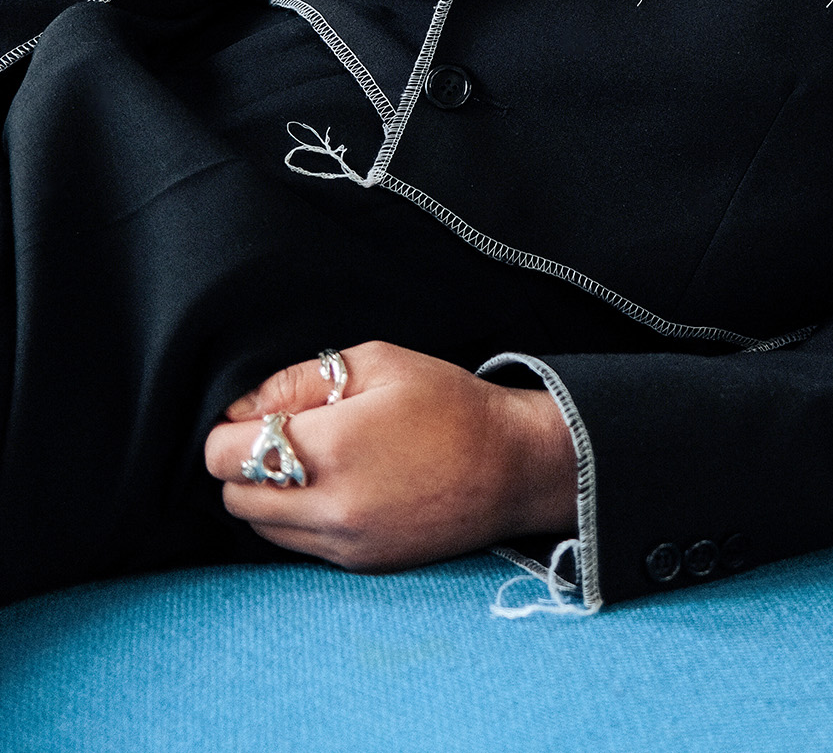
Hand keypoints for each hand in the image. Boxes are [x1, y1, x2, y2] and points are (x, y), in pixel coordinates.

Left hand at [204, 341, 576, 571]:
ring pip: (261, 527)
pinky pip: (299, 545)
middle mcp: (328, 506)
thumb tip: (241, 407)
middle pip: (233, 496)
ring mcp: (343, 543)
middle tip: (286, 435)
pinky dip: (302, 518)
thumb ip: (299, 380)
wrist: (512, 466)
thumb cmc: (449, 403)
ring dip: (269, 494)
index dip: (232, 429)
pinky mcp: (358, 564)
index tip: (258, 414)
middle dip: (245, 464)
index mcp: (331, 446)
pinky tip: (341, 486)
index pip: (224, 454)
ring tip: (315, 460)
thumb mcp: (378, 362)